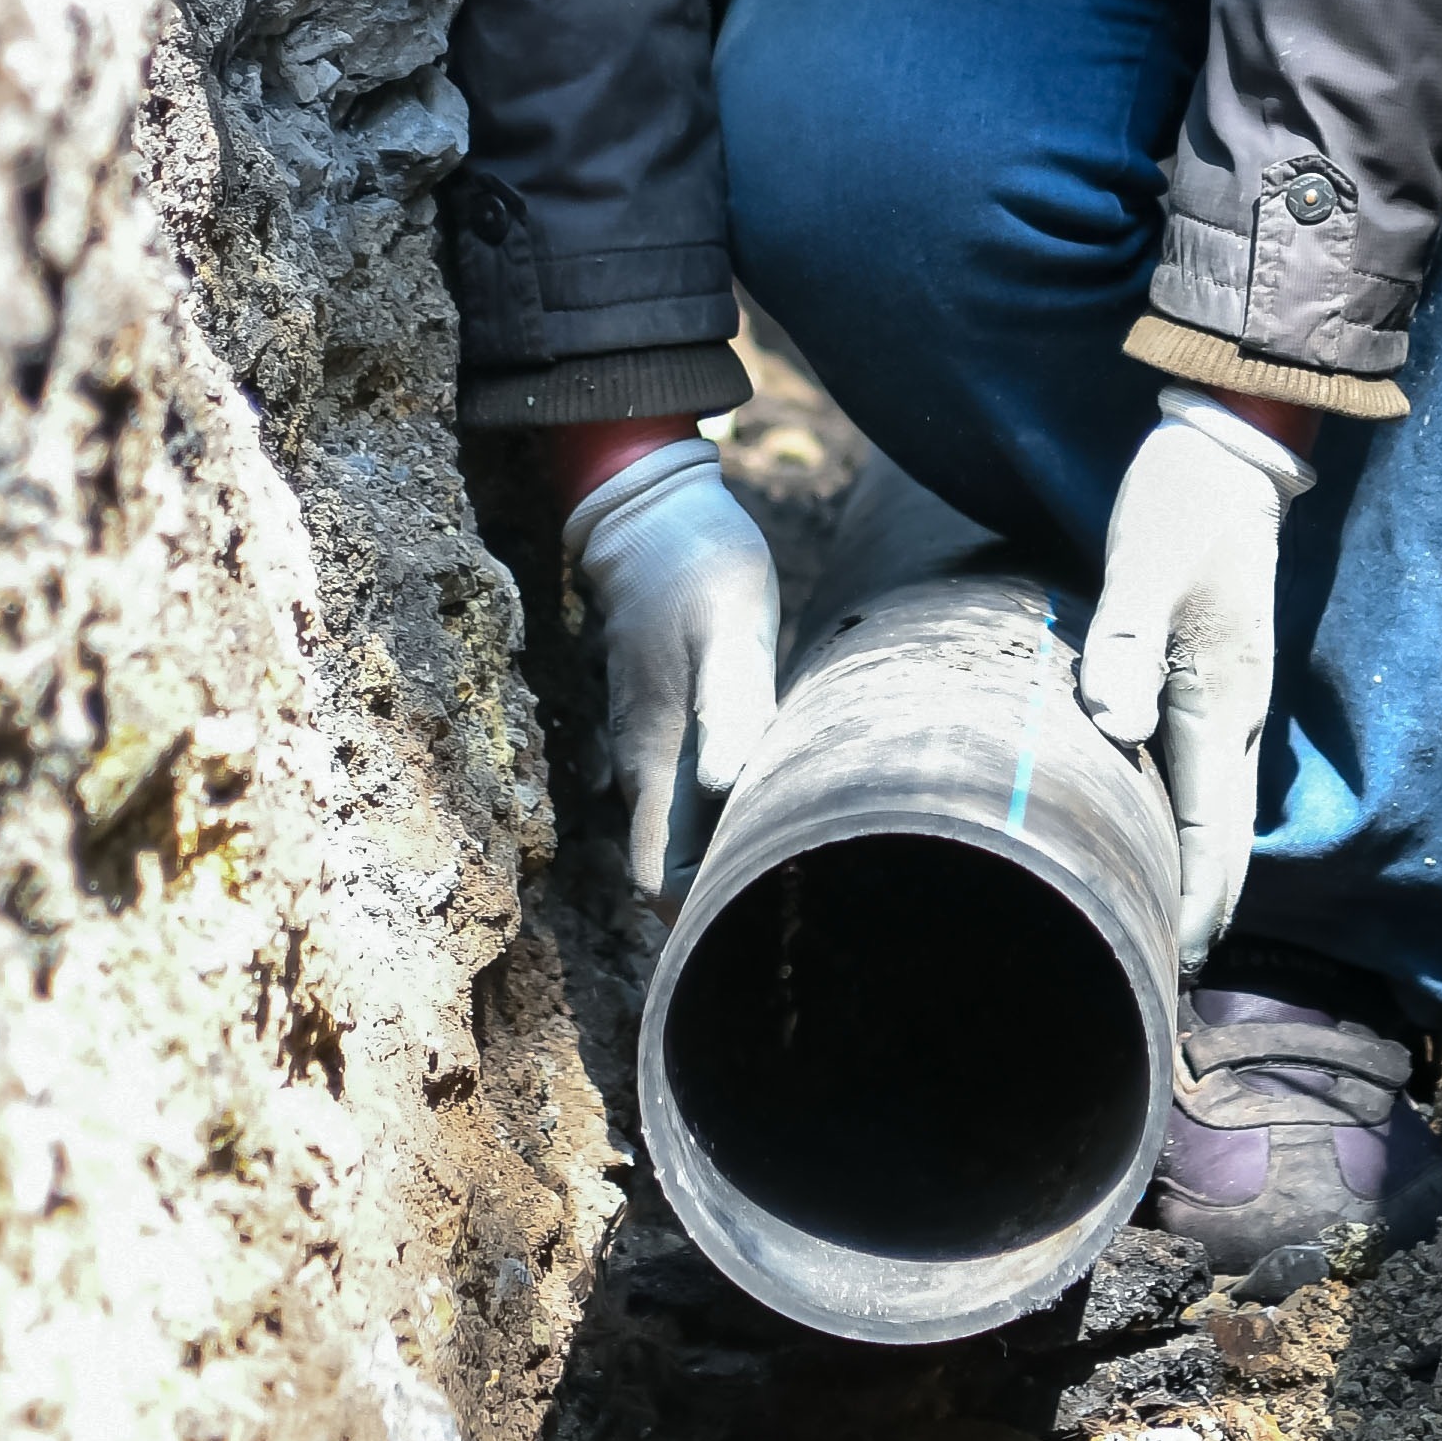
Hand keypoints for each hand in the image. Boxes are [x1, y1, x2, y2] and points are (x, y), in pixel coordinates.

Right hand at [564, 440, 779, 907]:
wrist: (652, 516)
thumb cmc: (699, 569)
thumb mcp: (730, 630)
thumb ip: (730, 707)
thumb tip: (726, 789)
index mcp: (655, 760)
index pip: (657, 879)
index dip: (695, 917)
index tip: (758, 924)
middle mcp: (643, 767)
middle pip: (668, 868)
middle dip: (713, 902)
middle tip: (798, 909)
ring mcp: (651, 746)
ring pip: (678, 835)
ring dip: (720, 861)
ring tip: (795, 870)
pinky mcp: (669, 724)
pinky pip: (688, 797)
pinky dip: (723, 820)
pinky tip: (771, 810)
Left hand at [1083, 387, 1313, 970]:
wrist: (1232, 453)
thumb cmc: (1180, 509)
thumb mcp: (1142, 567)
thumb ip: (1124, 646)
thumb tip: (1114, 726)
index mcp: (1221, 700)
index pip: (1214, 832)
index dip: (1194, 903)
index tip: (1169, 964)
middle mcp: (1237, 713)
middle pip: (1228, 839)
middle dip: (1203, 909)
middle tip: (1164, 971)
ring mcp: (1233, 698)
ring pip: (1223, 812)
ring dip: (1200, 873)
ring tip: (1164, 927)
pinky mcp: (1218, 680)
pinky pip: (1211, 777)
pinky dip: (1195, 826)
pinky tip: (1162, 837)